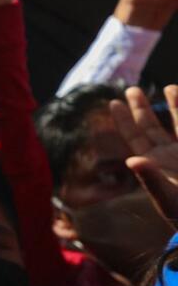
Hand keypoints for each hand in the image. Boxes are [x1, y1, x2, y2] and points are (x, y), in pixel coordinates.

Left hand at [111, 85, 177, 227]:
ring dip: (175, 105)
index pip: (134, 138)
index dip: (124, 121)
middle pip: (151, 127)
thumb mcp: (168, 197)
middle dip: (141, 108)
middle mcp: (169, 155)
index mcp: (154, 163)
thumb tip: (133, 161)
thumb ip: (152, 179)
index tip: (113, 102)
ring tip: (169, 88)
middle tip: (131, 89)